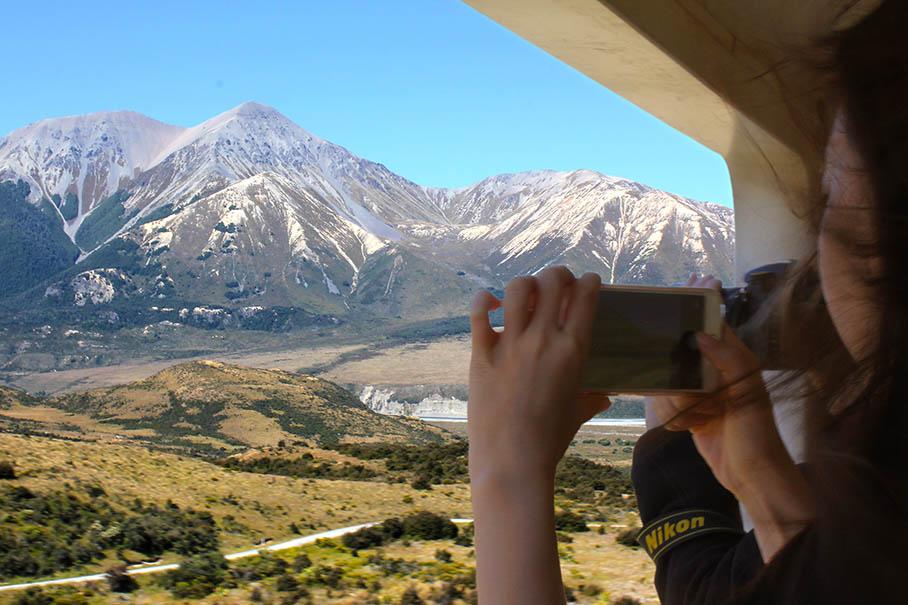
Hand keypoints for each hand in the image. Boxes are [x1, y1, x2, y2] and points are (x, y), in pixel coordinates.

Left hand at [468, 267, 609, 479]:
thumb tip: (605, 398)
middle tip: (557, 281)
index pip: (585, 298)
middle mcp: (544, 339)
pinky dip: (483, 299)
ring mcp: (510, 343)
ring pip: (518, 289)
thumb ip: (592, 399)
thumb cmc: (550, 440)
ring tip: (527, 291)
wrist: (511, 459)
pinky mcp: (482, 352)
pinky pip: (479, 312)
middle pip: (553, 283)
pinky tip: (490, 302)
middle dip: (558, 274)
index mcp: (574, 351)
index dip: (588, 282)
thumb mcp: (576, 414)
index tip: (587, 281)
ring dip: (526, 283)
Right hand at [646, 274, 813, 560]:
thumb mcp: (748, 391)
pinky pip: (671, 404)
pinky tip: (688, 428)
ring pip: (672, 380)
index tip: (681, 289)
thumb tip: (699, 334)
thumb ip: (727, 357)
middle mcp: (718, 372)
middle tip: (663, 365)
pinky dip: (674, 415)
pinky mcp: (692, 414)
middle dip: (675, 360)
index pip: (714, 324)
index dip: (699, 307)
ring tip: (694, 416)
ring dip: (676, 400)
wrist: (753, 476)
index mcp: (736, 360)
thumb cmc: (756, 432)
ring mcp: (703, 394)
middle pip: (685, 350)